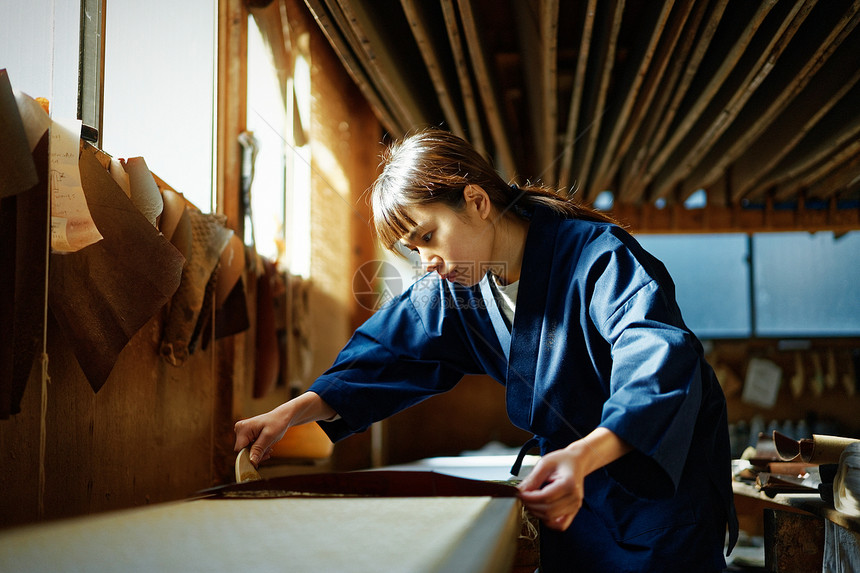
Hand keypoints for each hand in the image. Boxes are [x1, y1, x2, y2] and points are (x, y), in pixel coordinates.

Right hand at [233, 403, 290, 465]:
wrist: (281, 417)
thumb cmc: (277, 423)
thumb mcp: (269, 437)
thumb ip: (258, 449)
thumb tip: (251, 462)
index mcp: (243, 428)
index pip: (240, 450)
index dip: (250, 456)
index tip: (263, 456)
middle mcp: (239, 429)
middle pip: (243, 451)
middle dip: (256, 454)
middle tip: (268, 452)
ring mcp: (242, 431)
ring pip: (246, 450)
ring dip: (258, 452)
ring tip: (268, 448)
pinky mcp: (245, 434)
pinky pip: (248, 447)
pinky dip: (257, 449)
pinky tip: (265, 446)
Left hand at [516, 427, 631, 530]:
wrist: (576, 462)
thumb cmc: (562, 460)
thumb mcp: (545, 464)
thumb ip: (533, 479)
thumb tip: (520, 491)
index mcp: (569, 484)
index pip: (545, 497)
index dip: (529, 498)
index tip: (519, 493)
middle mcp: (575, 498)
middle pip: (548, 510)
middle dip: (531, 506)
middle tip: (522, 498)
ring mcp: (575, 506)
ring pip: (552, 519)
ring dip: (537, 513)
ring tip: (530, 501)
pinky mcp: (573, 511)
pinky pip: (560, 525)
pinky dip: (548, 521)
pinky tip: (541, 510)